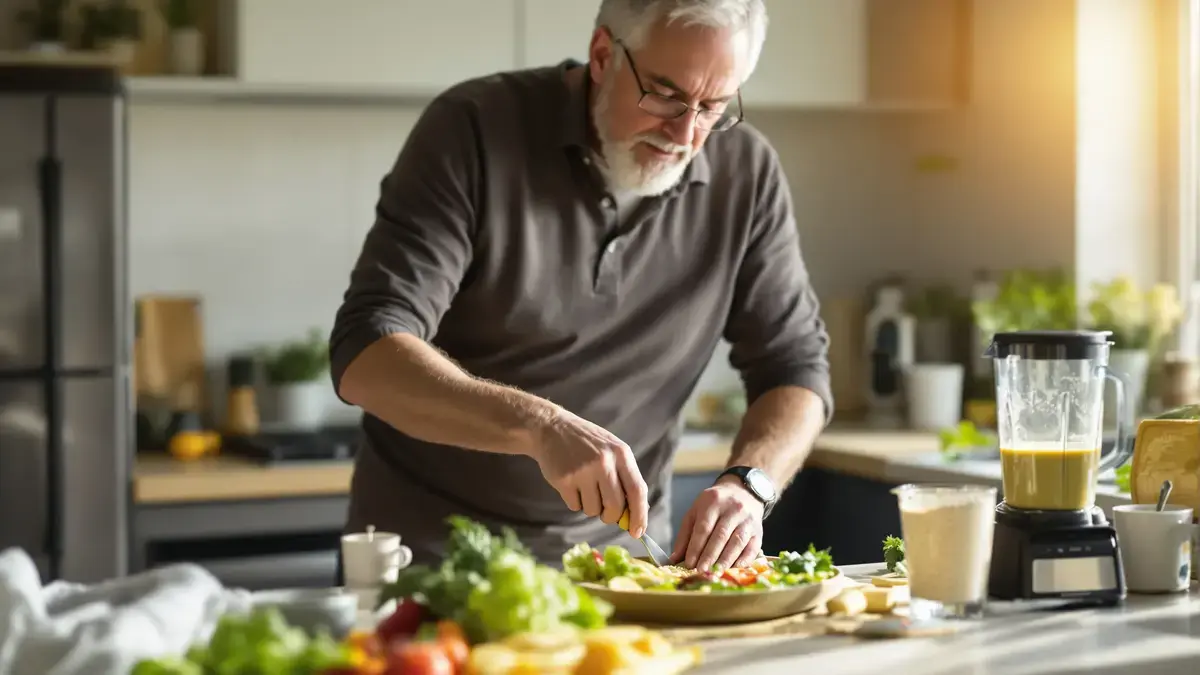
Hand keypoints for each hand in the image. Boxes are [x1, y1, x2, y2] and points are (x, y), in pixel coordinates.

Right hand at [529, 407, 649, 537]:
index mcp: (621, 454)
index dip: (640, 515)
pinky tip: (571, 484)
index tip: (637, 532)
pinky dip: (574, 502)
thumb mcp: (612, 451)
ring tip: (584, 487)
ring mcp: (583, 471)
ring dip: (590, 507)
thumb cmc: (587, 444)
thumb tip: (638, 513)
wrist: (552, 428)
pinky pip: (575, 506)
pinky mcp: (564, 479)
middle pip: (616, 507)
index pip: (637, 490)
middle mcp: (604, 462)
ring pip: (594, 510)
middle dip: (611, 517)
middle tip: (605, 513)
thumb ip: (626, 478)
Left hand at [672, 475, 763, 570]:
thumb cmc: (715, 505)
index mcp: (713, 502)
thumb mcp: (696, 512)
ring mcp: (747, 520)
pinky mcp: (758, 531)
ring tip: (715, 573)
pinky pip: (752, 548)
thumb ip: (685, 534)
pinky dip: (743, 560)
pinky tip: (734, 569)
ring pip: (737, 542)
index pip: (704, 527)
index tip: (689, 564)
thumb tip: (674, 558)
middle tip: (701, 571)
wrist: (743, 492)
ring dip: (725, 560)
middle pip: (720, 535)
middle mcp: (733, 509)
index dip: (696, 547)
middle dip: (710, 556)